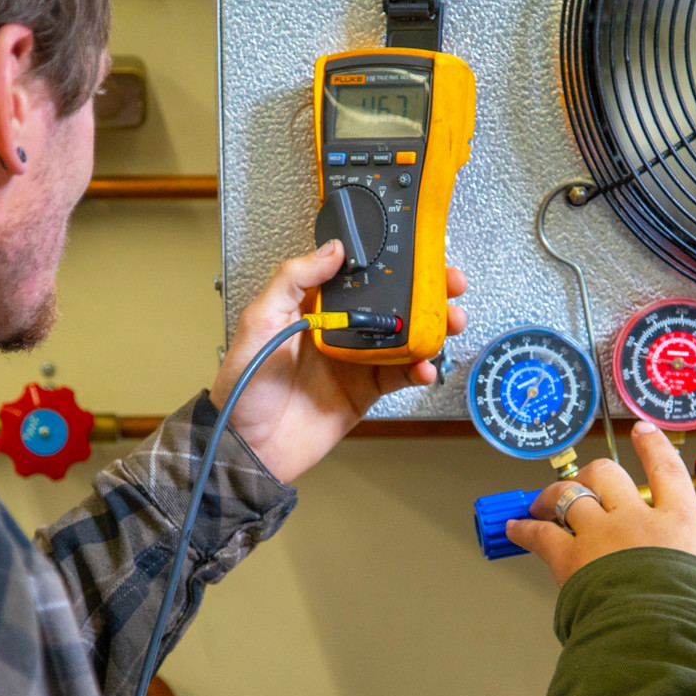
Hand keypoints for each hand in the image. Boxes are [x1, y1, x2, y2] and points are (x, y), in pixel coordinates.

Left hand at [211, 240, 467, 482]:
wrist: (250, 446)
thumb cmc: (244, 384)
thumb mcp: (260, 320)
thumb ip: (294, 280)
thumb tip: (332, 249)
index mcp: (315, 304)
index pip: (360, 273)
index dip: (391, 261)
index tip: (418, 252)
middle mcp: (341, 328)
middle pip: (393, 302)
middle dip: (427, 291)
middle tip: (451, 284)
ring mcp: (358, 359)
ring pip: (406, 335)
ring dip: (433, 327)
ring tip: (451, 322)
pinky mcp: (368, 389)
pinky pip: (402, 374)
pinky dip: (421, 368)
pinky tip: (427, 366)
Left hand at [506, 422, 695, 606]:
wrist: (664, 644)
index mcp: (681, 523)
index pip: (667, 471)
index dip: (653, 446)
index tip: (643, 432)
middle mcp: (636, 519)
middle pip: (608, 474)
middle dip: (595, 473)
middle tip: (589, 479)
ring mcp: (600, 534)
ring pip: (570, 494)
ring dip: (554, 494)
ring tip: (545, 500)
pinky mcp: (570, 558)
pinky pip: (540, 533)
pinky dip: (525, 528)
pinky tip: (516, 528)